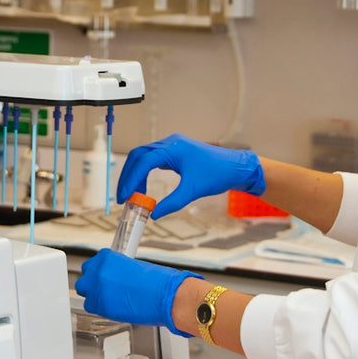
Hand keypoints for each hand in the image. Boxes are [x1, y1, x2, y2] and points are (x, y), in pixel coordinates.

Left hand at [74, 248, 200, 336]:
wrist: (164, 295)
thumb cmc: (156, 282)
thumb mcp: (134, 267)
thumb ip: (117, 271)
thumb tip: (113, 278)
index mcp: (107, 257)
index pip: (93, 263)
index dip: (99, 272)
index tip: (105, 277)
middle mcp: (98, 271)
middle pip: (85, 277)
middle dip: (93, 283)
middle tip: (105, 289)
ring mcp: (97, 288)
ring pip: (84, 292)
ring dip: (94, 295)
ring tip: (109, 299)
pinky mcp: (99, 305)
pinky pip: (90, 306)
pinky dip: (99, 308)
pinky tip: (112, 307)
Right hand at [117, 133, 264, 218]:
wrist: (235, 167)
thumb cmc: (217, 174)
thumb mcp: (193, 191)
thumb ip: (172, 203)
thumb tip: (154, 215)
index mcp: (173, 147)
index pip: (143, 161)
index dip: (130, 179)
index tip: (124, 196)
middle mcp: (169, 143)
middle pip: (138, 156)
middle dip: (127, 176)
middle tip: (122, 196)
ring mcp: (171, 146)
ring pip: (143, 157)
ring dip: (135, 175)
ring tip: (133, 195)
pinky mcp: (174, 152)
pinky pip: (152, 159)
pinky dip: (144, 173)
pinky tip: (143, 187)